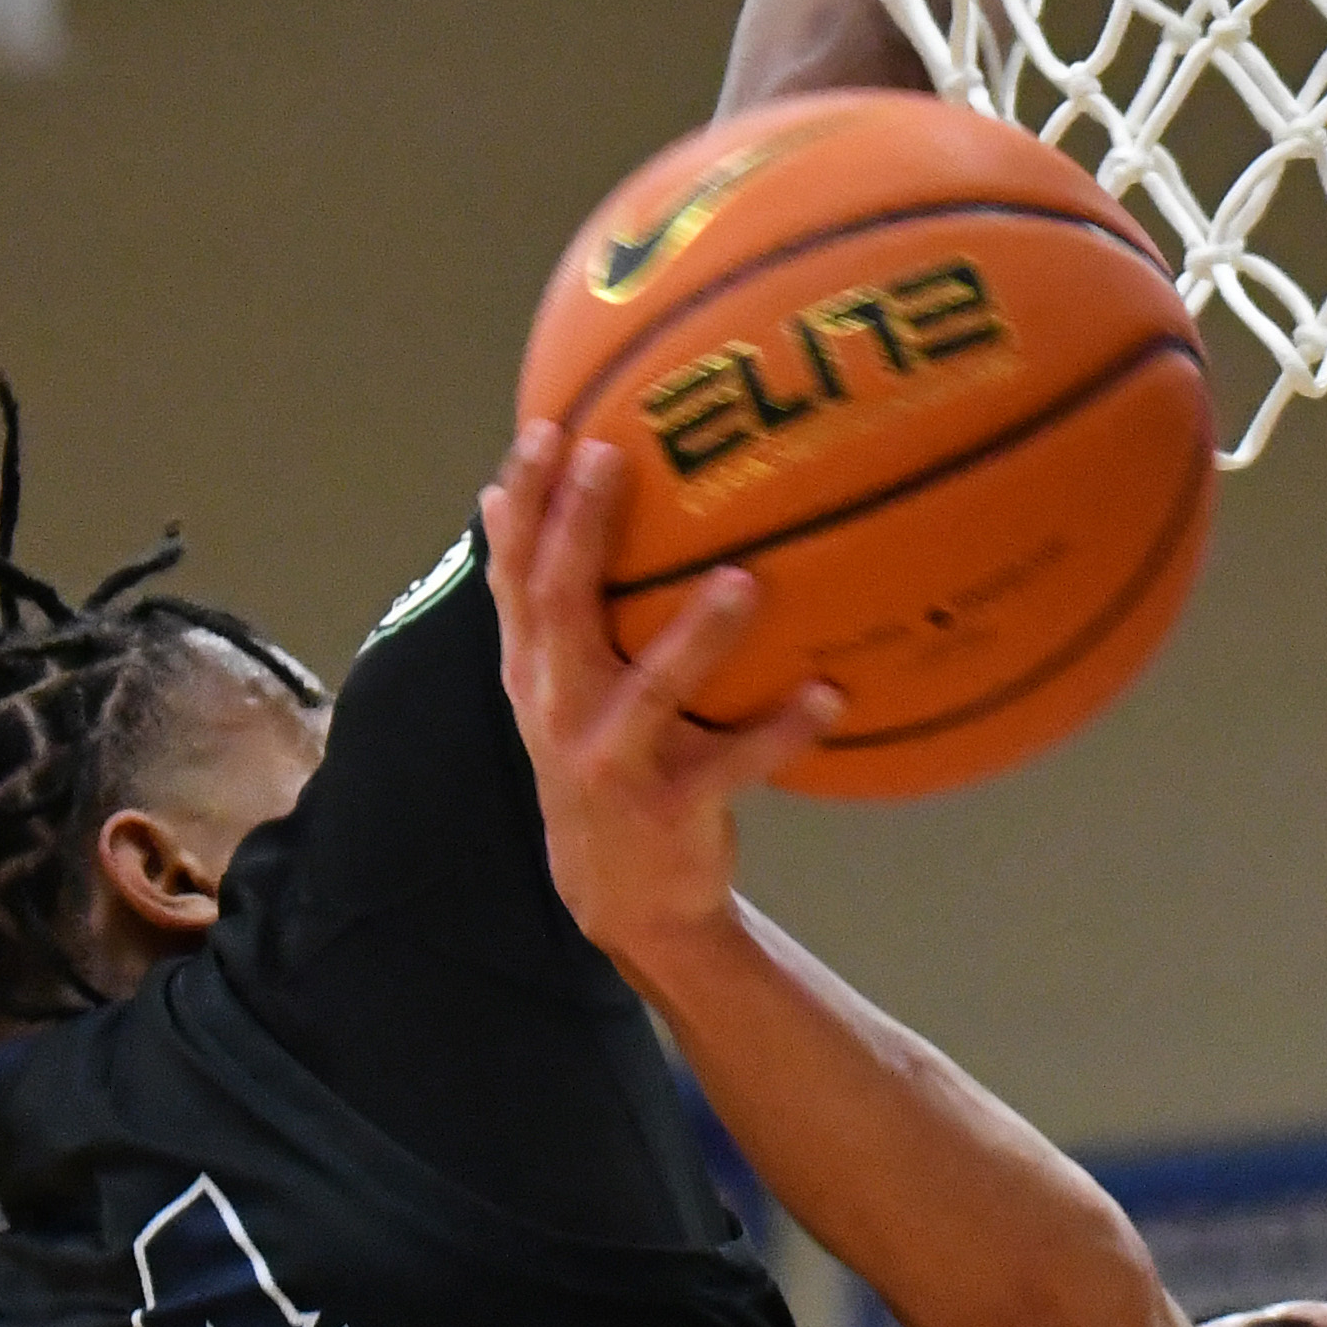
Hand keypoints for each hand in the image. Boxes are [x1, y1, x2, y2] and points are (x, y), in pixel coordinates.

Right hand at [479, 423, 833, 972]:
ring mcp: (613, 761)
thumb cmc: (596, 761)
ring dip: (698, 637)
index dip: (524, 502)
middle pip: (561, 609)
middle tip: (614, 456)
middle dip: (582, 530)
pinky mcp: (672, 807)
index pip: (516, 574)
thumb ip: (532, 602)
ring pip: (651, 691)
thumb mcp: (549, 685)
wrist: (618, 898)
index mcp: (535, 671)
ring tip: (744, 581)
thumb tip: (495, 494)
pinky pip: (736, 763)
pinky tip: (831, 694)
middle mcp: (561, 710)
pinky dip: (783, 730)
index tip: (546, 428)